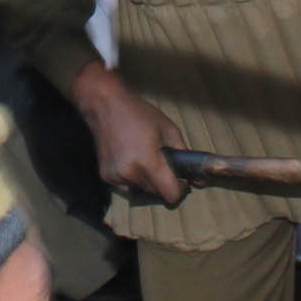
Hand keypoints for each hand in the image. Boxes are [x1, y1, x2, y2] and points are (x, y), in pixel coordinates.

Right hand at [67, 61, 187, 203]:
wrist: (105, 106)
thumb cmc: (139, 114)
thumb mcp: (168, 129)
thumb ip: (183, 153)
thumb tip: (194, 173)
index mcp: (148, 162)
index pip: (170, 194)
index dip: (180, 190)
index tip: (181, 181)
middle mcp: (130, 174)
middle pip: (156, 193)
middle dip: (163, 183)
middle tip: (163, 165)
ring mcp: (115, 177)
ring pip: (141, 190)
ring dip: (148, 182)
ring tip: (145, 160)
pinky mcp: (106, 177)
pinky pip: (126, 186)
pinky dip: (132, 179)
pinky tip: (131, 161)